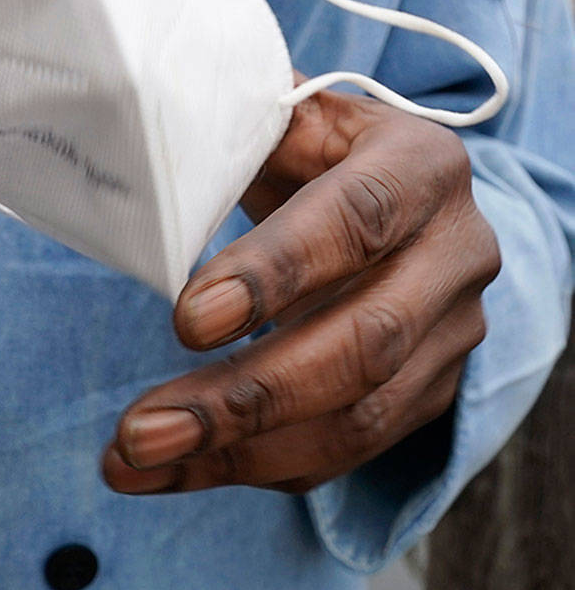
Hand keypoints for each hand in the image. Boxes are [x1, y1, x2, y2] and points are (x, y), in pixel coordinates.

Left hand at [101, 82, 499, 494]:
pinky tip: (178, 469)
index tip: (185, 323)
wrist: (396, 195)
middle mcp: (456, 253)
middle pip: (363, 344)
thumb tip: (144, 160)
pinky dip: (256, 466)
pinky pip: (347, 448)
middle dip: (245, 397)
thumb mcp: (284, 120)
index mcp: (420, 166)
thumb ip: (231, 136)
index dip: (273, 273)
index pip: (355, 219)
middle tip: (142, 430)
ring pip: (356, 417)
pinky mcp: (431, 392)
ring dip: (237, 451)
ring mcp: (452, 333)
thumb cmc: (314, 153)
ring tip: (134, 461)